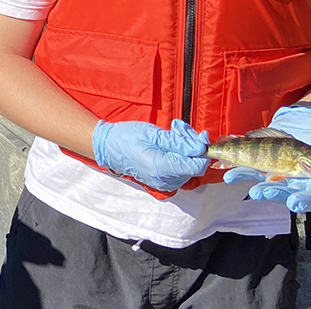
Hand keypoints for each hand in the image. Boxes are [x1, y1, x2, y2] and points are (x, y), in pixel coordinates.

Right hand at [92, 119, 211, 191]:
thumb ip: (179, 142)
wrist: (108, 147)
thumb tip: (200, 147)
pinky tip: (170, 143)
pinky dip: (179, 156)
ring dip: (186, 149)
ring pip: (187, 168)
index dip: (202, 151)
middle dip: (192, 146)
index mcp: (162, 168)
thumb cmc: (127, 137)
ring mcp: (164, 183)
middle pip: (194, 166)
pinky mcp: (162, 181)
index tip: (200, 135)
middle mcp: (165, 180)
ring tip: (173, 132)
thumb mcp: (154, 134)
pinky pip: (179, 170)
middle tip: (181, 128)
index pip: (196, 166)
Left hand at [221, 103, 310, 212]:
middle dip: (271, 193)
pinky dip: (236, 168)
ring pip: (261, 181)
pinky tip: (225, 168)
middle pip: (284, 193)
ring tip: (232, 178)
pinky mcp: (263, 163)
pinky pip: (248, 168)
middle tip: (259, 192)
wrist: (310, 120)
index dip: (303, 202)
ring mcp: (278, 174)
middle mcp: (296, 183)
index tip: (293, 203)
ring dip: (246, 180)